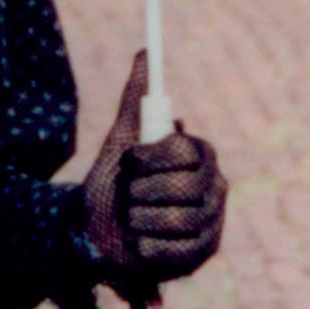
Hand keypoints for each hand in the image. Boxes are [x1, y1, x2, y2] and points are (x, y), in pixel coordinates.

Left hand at [83, 51, 227, 279]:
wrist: (95, 232)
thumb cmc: (112, 183)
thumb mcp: (120, 141)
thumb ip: (135, 100)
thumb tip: (144, 53)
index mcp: (200, 155)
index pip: (186, 151)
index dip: (152, 158)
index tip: (129, 162)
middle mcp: (215, 187)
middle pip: (183, 187)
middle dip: (142, 191)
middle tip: (129, 194)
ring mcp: (213, 222)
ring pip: (177, 220)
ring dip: (140, 219)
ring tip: (132, 219)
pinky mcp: (203, 255)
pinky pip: (174, 250)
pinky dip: (145, 246)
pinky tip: (140, 243)